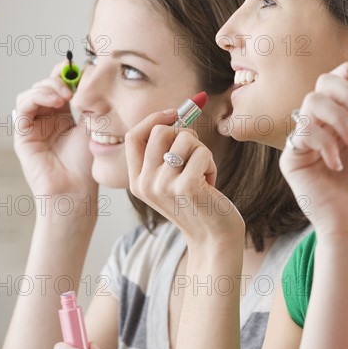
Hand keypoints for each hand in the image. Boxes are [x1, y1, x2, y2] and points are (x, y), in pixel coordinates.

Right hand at [13, 62, 95, 197]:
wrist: (76, 189)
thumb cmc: (87, 163)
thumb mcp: (92, 126)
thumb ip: (89, 103)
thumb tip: (91, 74)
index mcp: (64, 116)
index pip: (61, 86)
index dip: (69, 75)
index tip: (82, 69)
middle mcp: (47, 118)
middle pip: (46, 86)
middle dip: (59, 80)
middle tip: (74, 84)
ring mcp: (33, 125)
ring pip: (32, 93)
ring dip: (47, 87)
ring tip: (65, 95)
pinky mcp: (22, 134)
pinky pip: (23, 107)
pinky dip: (36, 98)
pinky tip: (54, 101)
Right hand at [126, 111, 244, 246]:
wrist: (214, 238)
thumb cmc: (198, 203)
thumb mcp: (172, 178)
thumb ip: (167, 150)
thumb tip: (181, 110)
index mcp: (136, 182)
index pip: (133, 136)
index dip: (154, 119)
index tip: (174, 114)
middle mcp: (144, 184)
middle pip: (159, 131)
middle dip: (185, 135)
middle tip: (195, 155)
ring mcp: (163, 186)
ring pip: (184, 139)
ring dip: (201, 152)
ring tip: (203, 176)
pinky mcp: (186, 187)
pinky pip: (202, 152)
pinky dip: (211, 164)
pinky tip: (210, 184)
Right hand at [279, 62, 347, 242]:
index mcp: (341, 117)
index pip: (340, 81)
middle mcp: (320, 124)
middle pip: (323, 82)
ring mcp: (304, 139)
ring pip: (311, 101)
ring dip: (339, 118)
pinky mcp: (291, 157)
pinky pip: (303, 132)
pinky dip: (325, 143)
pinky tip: (338, 163)